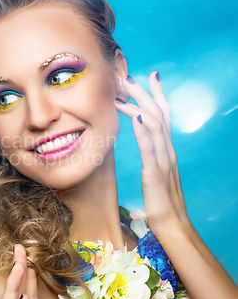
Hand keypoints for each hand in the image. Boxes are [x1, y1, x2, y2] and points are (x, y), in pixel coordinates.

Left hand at [115, 72, 189, 235]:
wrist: (172, 223)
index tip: (151, 74)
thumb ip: (152, 151)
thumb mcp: (156, 170)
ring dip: (140, 106)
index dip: (158, 94)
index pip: (164, 115)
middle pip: (159, 114)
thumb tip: (143, 134)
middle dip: (144, 94)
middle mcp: (167, 150)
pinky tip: (136, 119)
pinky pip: (151, 149)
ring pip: (156, 127)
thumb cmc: (162, 198)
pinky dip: (144, 132)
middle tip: (129, 76)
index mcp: (166, 149)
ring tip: (125, 92)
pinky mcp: (156, 173)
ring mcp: (163, 161)